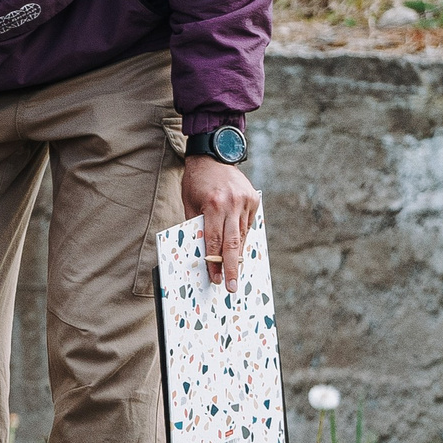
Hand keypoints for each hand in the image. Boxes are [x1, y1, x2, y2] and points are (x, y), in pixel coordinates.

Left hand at [181, 154, 260, 291]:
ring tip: (235, 272)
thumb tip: (203, 252)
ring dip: (238, 254)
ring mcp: (245, 201)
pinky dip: (243, 236)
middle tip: (232, 287)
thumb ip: (197, 225)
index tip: (215, 279)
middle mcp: (232, 203)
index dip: (215, 263)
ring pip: (243, 235)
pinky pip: (249, 224)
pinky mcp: (254, 199)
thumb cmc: (196, 182)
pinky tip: (239, 249)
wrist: (213, 156)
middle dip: (232, 268)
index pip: (214, 241)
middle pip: (233, 243)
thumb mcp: (189, 203)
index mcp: (213, 205)